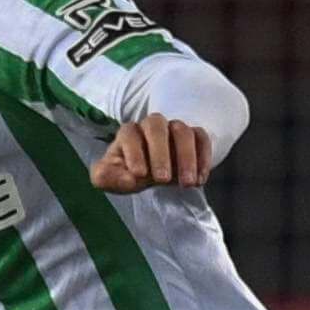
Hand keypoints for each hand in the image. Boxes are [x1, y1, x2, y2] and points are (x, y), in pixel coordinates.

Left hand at [90, 112, 213, 193]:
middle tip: (162, 180)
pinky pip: (202, 138)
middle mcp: (152, 126)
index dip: (134, 152)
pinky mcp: (194, 137)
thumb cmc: (129, 173)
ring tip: (187, 184)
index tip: (139, 175)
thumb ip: (106, 178)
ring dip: (186, 158)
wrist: (153, 171)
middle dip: (160, 152)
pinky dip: (203, 157)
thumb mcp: (111, 178)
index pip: (129, 133)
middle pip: (156, 125)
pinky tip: (200, 180)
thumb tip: (127, 178)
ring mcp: (175, 129)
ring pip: (183, 131)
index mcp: (129, 133)